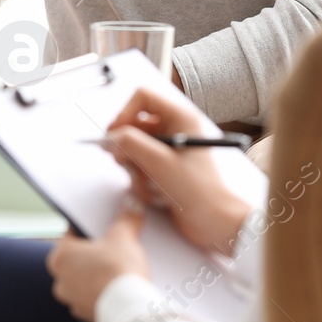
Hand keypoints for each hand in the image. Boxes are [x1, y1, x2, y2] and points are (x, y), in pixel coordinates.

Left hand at [45, 204, 148, 321]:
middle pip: (79, 259)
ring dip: (100, 275)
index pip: (72, 233)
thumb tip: (132, 201)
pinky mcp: (89, 317)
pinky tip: (123, 288)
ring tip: (122, 268)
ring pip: (87, 281)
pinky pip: (97, 299)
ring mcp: (73, 301)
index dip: (90, 227)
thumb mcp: (124, 237)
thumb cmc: (119, 270)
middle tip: (116, 245)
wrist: (131, 311)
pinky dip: (106, 293)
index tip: (104, 224)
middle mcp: (60, 281)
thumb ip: (126, 218)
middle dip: (96, 253)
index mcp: (60, 257)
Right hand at [103, 87, 250, 256]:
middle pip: (134, 125)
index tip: (115, 134)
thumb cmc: (199, 191)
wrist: (214, 223)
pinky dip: (140, 180)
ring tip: (148, 184)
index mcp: (180, 118)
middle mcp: (174, 130)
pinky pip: (138, 166)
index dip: (125, 113)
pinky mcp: (163, 168)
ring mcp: (168, 150)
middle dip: (128, 148)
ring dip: (135, 169)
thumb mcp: (159, 162)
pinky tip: (154, 194)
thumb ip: (129, 144)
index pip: (142, 97)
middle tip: (125, 163)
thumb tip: (107, 138)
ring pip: (133, 148)